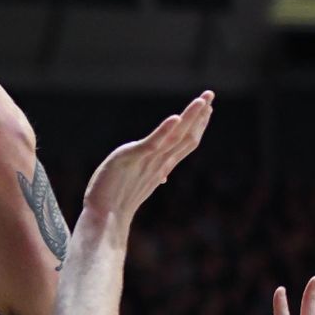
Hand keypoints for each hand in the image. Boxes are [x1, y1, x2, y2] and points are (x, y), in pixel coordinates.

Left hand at [82, 91, 213, 224]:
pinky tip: (175, 118)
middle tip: (210, 95)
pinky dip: (165, 131)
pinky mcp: (133, 159)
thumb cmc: (116, 201)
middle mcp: (159, 163)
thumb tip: (164, 175)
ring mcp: (148, 162)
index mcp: (161, 167)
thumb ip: (153, 175)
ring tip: (203, 101)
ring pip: (176, 137)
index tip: (206, 108)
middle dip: (199, 116)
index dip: (197, 125)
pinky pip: (153, 144)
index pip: (184, 143)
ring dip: (190, 117)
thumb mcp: (138, 184)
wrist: (104, 219)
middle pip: (186, 137)